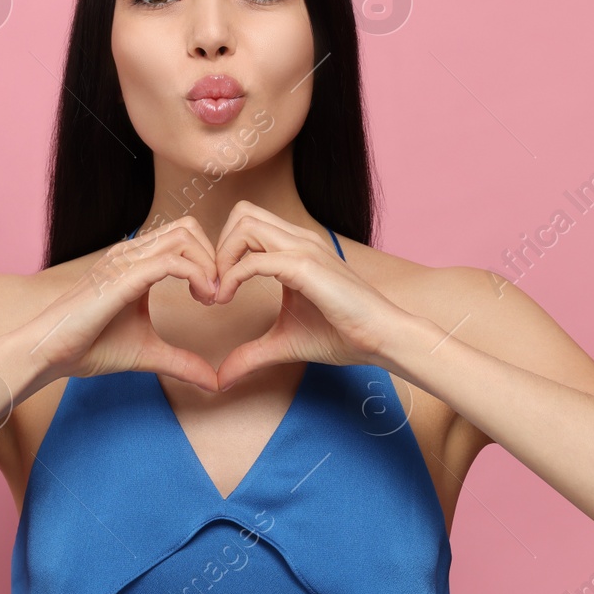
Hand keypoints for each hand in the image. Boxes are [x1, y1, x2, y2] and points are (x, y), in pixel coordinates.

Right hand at [15, 217, 223, 393]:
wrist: (48, 353)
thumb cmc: (88, 347)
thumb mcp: (148, 353)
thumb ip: (181, 362)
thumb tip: (214, 382)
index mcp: (135, 262)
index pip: (183, 237)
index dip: (208, 261)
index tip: (215, 296)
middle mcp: (130, 254)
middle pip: (188, 228)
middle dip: (214, 257)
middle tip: (218, 295)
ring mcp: (124, 262)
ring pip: (183, 237)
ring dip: (209, 265)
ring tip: (211, 298)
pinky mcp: (121, 278)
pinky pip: (170, 262)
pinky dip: (197, 276)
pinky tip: (202, 300)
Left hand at [211, 201, 415, 390]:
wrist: (383, 339)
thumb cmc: (342, 336)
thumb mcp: (283, 344)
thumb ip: (249, 355)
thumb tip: (221, 379)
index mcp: (293, 249)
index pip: (245, 225)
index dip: (220, 253)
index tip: (212, 292)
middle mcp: (297, 240)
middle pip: (241, 214)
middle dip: (217, 248)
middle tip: (211, 287)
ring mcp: (303, 249)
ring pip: (245, 224)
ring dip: (221, 257)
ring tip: (218, 294)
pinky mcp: (305, 266)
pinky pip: (255, 259)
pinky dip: (232, 277)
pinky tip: (227, 301)